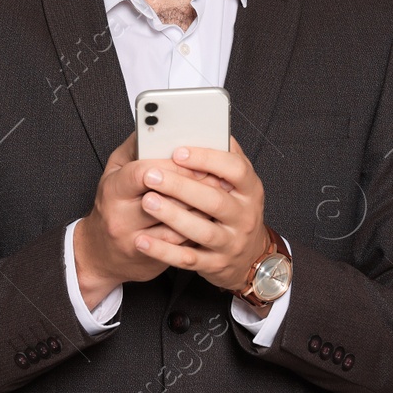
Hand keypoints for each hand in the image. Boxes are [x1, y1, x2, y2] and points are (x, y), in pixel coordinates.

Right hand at [74, 131, 207, 306]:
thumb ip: (136, 146)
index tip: (189, 157)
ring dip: (202, 210)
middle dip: (194, 186)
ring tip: (221, 194)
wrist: (100, 254)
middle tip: (217, 175)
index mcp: (112, 190)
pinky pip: (181, 247)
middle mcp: (120, 218)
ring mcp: (135, 243)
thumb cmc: (113, 203)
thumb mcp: (115, 170)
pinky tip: (212, 218)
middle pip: (164, 200)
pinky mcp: (150, 263)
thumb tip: (161, 123)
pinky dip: (199, 230)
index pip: (141, 173)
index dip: (169, 165)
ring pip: (178, 226)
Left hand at [133, 136, 270, 297]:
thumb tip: (198, 128)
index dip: (208, 159)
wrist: (246, 257)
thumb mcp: (236, 182)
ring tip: (146, 202)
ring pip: (201, 230)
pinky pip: (187, 258)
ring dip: (172, 216)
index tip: (179, 152)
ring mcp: (231, 242)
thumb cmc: (233, 208)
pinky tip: (142, 241)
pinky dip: (164, 250)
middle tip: (150, 174)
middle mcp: (245, 216)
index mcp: (250, 189)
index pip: (235, 169)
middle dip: (180, 186)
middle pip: (214, 199)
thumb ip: (220, 156)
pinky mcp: (215, 264)